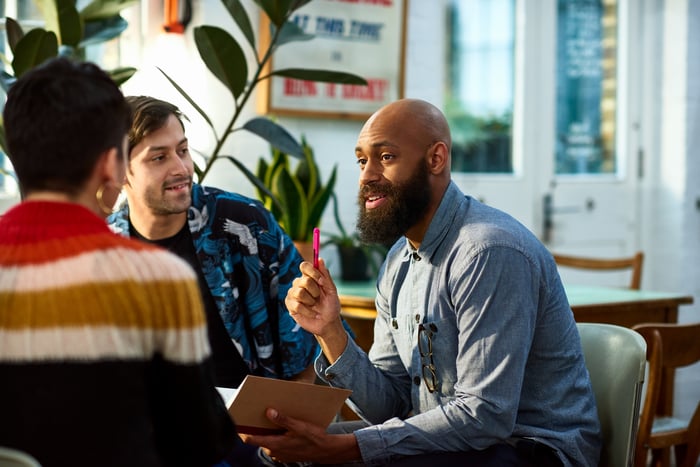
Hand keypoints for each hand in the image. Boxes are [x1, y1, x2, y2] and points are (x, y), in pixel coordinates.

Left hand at [241, 408, 359, 463]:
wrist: (325, 450)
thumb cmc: (314, 438)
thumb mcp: (299, 426)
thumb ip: (283, 419)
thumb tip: (269, 412)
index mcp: (275, 444)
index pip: (251, 439)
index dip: (243, 430)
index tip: (238, 420)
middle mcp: (274, 451)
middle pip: (259, 437)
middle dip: (258, 426)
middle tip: (259, 412)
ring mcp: (279, 454)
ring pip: (268, 440)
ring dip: (269, 431)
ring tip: (273, 417)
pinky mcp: (284, 454)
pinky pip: (275, 443)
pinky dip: (276, 435)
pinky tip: (283, 427)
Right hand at [285, 259, 343, 337]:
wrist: (328, 323)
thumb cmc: (330, 306)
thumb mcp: (332, 290)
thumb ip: (325, 276)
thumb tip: (319, 260)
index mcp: (310, 277)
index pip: (304, 266)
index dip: (312, 272)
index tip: (321, 281)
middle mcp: (299, 283)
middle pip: (303, 280)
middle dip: (315, 291)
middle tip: (319, 297)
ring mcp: (293, 294)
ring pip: (299, 292)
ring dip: (311, 301)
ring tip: (314, 305)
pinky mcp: (290, 305)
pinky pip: (297, 305)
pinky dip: (308, 311)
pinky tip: (311, 313)